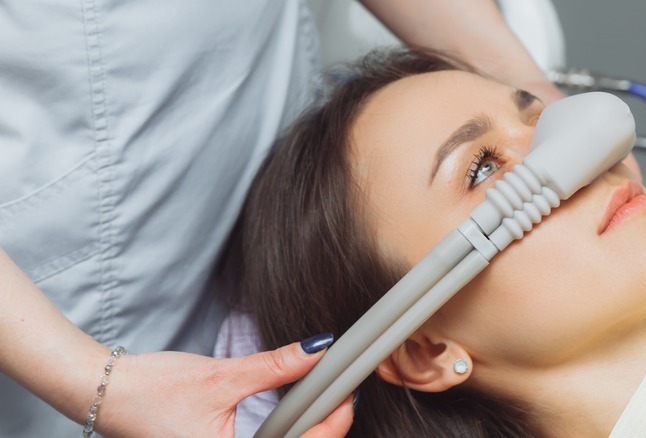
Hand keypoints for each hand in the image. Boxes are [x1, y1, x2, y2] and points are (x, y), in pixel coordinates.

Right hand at [97, 342, 352, 437]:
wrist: (107, 394)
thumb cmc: (153, 390)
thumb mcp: (223, 376)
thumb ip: (275, 366)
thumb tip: (317, 351)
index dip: (333, 422)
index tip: (347, 394)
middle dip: (324, 429)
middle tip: (340, 396)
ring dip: (306, 431)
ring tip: (321, 401)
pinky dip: (284, 432)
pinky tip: (293, 414)